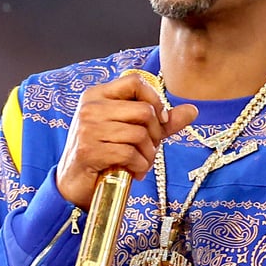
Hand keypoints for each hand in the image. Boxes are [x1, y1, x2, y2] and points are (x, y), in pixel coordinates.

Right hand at [55, 73, 198, 209]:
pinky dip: (139, 166)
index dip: (154, 99)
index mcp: (97, 96)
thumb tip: (192, 110)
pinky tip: (133, 171)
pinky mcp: (89, 150)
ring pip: (139, 134)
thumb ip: (159, 121)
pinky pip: (129, 153)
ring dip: (148, 155)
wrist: (73, 184)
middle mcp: (90, 108)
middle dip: (155, 134)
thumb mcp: (130, 132)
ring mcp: (87, 129)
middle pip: (143, 110)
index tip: (160, 120)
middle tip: (149, 149)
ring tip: (141, 163)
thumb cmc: (103, 155)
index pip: (134, 81)